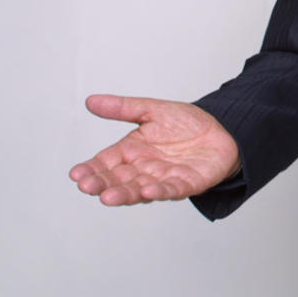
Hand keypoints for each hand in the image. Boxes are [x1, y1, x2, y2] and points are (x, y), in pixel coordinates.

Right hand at [69, 94, 239, 205]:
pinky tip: (147, 192)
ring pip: (139, 190)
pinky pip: (171, 190)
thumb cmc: (186, 123)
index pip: (106, 163)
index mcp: (132, 152)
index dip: (91, 169)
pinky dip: (159, 192)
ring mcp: (163, 179)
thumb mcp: (152, 110)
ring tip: (108, 196)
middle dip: (102, 184)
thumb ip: (123, 108)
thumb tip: (91, 101)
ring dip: (124, 194)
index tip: (76, 174)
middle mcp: (144, 169)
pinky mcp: (186, 184)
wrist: (222, 129)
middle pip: (118, 180)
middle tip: (87, 186)